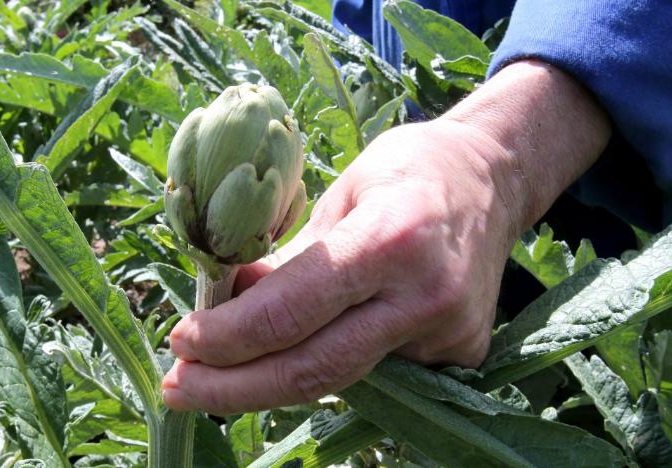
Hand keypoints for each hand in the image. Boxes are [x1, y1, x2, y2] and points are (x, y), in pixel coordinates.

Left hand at [162, 61, 610, 414]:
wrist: (495, 178)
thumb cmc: (407, 170)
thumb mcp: (337, 192)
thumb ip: (288, 257)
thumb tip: (224, 305)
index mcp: (392, 238)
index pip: (291, 311)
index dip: (227, 337)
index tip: (181, 343)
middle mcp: (426, 296)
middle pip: (313, 371)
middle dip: (233, 388)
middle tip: (177, 389)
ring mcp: (448, 335)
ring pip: (339, 379)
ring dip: (270, 381)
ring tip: (220, 373)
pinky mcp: (460, 355)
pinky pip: (375, 370)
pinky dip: (327, 362)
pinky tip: (300, 348)